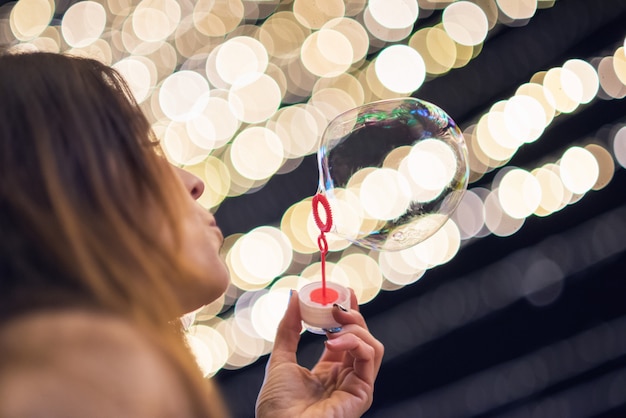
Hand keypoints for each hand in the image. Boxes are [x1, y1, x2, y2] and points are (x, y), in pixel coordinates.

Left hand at [256, 289, 383, 417]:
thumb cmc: (277, 406)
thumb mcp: (280, 359)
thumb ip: (288, 329)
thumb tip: (294, 296)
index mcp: (329, 371)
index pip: (345, 336)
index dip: (347, 313)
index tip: (344, 291)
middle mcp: (345, 377)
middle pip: (362, 337)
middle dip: (352, 315)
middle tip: (334, 304)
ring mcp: (356, 385)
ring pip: (372, 345)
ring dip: (355, 327)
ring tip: (334, 324)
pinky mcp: (363, 393)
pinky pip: (370, 357)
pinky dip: (355, 342)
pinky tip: (333, 342)